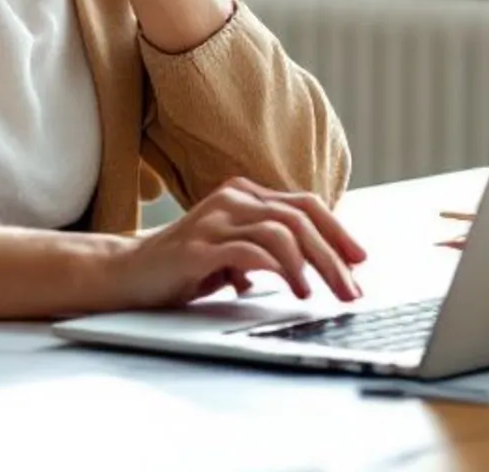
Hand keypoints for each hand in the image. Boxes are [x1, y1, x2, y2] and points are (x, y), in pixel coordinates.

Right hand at [107, 177, 366, 309]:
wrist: (128, 274)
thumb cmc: (184, 266)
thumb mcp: (235, 251)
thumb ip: (269, 247)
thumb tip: (323, 267)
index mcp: (244, 194)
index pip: (304, 204)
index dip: (338, 231)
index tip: (360, 260)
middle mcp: (232, 199)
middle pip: (300, 219)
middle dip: (334, 256)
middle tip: (351, 289)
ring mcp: (214, 219)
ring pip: (282, 232)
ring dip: (311, 266)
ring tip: (319, 294)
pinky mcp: (199, 246)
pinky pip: (251, 251)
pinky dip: (279, 269)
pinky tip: (292, 289)